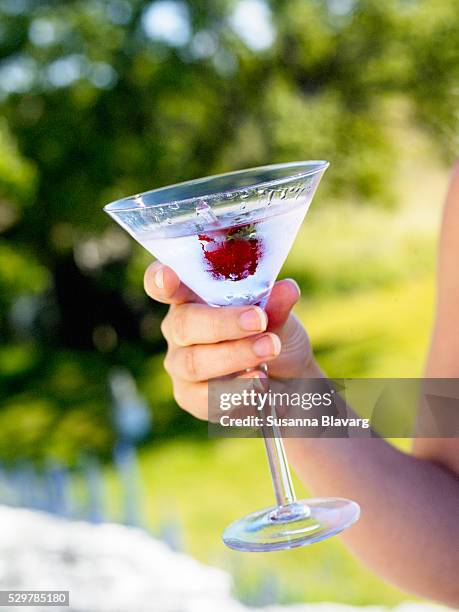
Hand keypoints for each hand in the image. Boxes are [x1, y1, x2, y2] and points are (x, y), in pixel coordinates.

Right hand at [144, 262, 313, 418]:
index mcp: (191, 297)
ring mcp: (181, 364)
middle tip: (259, 321)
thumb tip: (287, 289)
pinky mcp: (190, 397)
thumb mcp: (280, 317)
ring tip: (270, 349)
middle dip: (223, 323)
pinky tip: (260, 383)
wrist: (289, 381)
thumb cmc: (273, 336)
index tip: (167, 276)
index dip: (159, 280)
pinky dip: (237, 390)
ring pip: (195, 362)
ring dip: (235, 356)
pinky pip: (205, 397)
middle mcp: (179, 329)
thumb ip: (276, 306)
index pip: (162, 285)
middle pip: (184, 325)